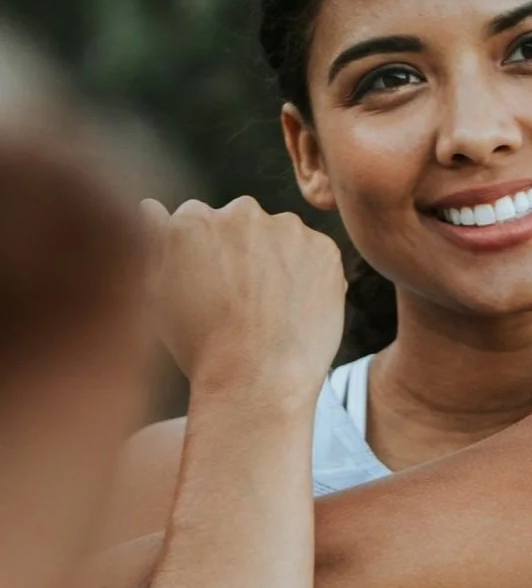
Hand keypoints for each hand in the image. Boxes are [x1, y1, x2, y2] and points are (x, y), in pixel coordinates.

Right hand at [141, 197, 345, 400]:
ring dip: (277, 259)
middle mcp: (241, 213)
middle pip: (242, 223)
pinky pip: (315, 255)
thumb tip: (150, 207)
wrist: (255, 381)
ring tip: (270, 309)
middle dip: (241, 250)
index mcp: (193, 219)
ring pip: (281, 237)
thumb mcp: (156, 292)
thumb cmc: (199, 345)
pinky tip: (295, 311)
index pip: (198, 219)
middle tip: (241, 298)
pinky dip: (309, 275)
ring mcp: (288, 229)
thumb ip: (153, 239)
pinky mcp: (324, 249)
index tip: (211, 283)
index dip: (205, 253)